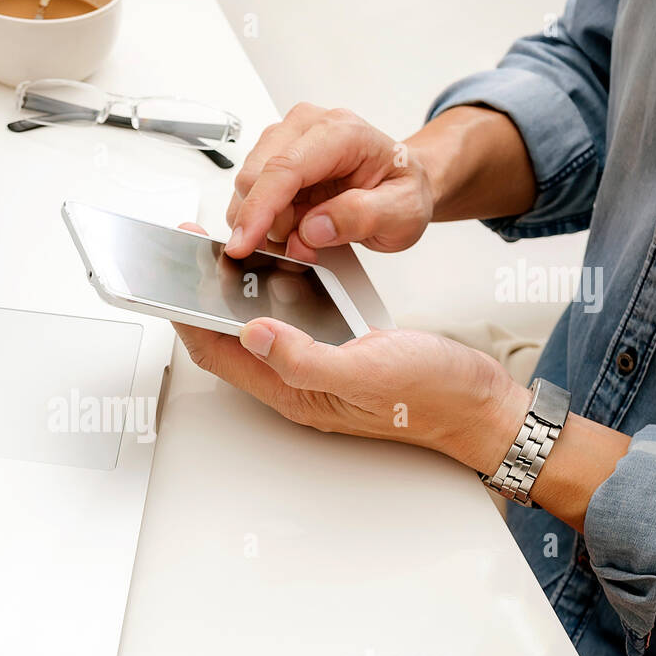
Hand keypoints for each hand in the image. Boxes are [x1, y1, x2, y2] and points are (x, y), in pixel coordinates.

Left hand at [174, 227, 527, 473]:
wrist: (483, 405)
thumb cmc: (434, 396)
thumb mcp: (367, 372)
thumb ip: (305, 358)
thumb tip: (252, 332)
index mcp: (292, 392)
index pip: (217, 352)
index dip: (188, 314)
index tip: (172, 274)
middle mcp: (296, 382)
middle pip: (229, 337)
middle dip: (204, 296)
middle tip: (194, 250)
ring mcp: (316, 367)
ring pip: (259, 327)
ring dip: (238, 292)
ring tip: (227, 252)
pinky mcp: (338, 351)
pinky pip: (293, 321)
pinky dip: (278, 292)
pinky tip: (282, 266)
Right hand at [225, 103, 434, 258]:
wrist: (401, 180)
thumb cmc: (402, 189)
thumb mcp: (403, 212)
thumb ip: (362, 218)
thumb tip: (313, 228)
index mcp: (340, 132)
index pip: (284, 168)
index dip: (258, 210)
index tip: (242, 244)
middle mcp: (306, 126)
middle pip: (254, 178)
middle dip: (269, 223)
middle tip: (305, 244)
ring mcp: (285, 139)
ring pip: (247, 190)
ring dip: (269, 224)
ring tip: (308, 232)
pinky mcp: (272, 157)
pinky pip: (251, 196)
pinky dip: (266, 221)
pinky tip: (295, 223)